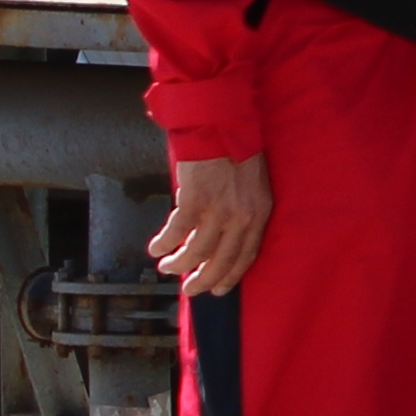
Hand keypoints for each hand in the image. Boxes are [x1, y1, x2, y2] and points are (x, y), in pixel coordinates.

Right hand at [147, 155, 268, 293]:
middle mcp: (241, 216)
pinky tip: (156, 248)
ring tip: (167, 266)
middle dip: (203, 280)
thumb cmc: (237, 150)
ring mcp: (218, 210)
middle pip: (222, 261)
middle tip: (190, 290)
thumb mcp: (252, 185)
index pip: (247, 256)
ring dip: (179, 264)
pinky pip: (176, 233)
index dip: (231, 276)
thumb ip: (243, 210)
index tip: (218, 289)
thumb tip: (224, 234)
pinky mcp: (194, 201)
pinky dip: (164, 244)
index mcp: (259, 213)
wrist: (221, 125)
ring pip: (196, 252)